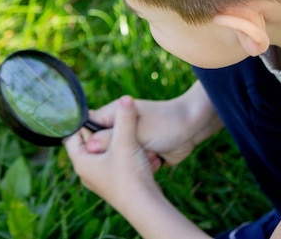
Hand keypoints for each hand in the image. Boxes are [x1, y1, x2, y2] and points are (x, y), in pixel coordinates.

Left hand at [64, 96, 161, 210]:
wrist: (146, 205)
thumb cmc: (130, 176)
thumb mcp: (125, 142)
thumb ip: (125, 119)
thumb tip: (126, 98)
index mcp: (81, 162)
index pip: (72, 135)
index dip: (82, 122)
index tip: (93, 110)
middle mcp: (87, 171)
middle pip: (89, 142)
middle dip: (101, 129)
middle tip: (112, 117)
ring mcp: (101, 177)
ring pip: (103, 150)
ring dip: (114, 140)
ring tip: (125, 130)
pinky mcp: (114, 181)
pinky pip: (114, 160)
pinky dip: (122, 151)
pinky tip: (134, 147)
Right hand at [85, 82, 223, 165]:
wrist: (192, 128)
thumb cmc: (163, 122)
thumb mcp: (135, 131)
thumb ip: (110, 138)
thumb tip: (88, 146)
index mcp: (112, 115)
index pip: (88, 127)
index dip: (89, 142)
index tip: (99, 155)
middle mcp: (118, 128)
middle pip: (102, 147)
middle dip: (113, 156)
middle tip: (127, 157)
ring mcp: (130, 141)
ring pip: (119, 158)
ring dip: (131, 162)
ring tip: (148, 155)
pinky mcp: (141, 152)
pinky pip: (133, 164)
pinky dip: (143, 166)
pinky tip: (155, 160)